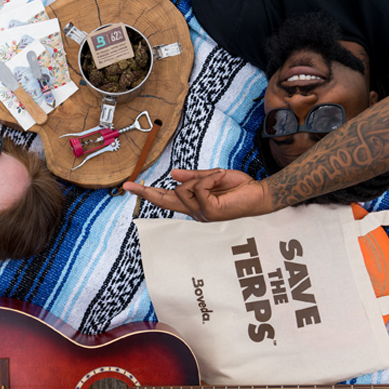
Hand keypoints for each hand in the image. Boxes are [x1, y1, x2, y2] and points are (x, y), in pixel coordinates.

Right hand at [122, 168, 272, 220]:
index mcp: (195, 204)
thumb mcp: (213, 177)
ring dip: (202, 177)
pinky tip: (222, 177)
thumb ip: (194, 177)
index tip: (130, 187)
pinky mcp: (210, 211)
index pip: (167, 198)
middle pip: (165, 200)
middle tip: (128, 185)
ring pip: (185, 189)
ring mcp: (202, 214)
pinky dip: (210, 178)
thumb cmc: (240, 187)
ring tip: (219, 177)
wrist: (260, 194)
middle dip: (146, 191)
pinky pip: (200, 187)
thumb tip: (172, 175)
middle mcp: (195, 211)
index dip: (148, 192)